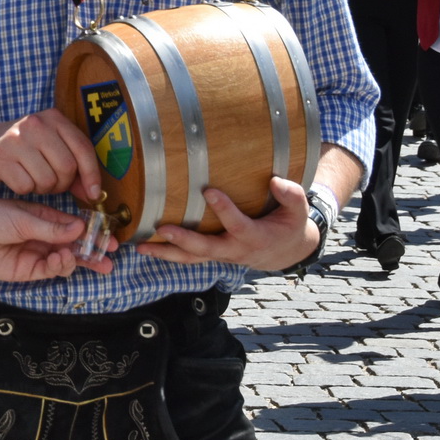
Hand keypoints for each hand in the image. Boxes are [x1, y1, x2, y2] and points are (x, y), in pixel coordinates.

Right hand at [0, 109, 102, 200]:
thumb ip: (73, 168)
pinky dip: (25, 190)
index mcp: (53, 117)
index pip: (83, 148)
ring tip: (34, 179)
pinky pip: (25, 186)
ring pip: (47, 180)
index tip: (94, 194)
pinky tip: (18, 179)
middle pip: (67, 167)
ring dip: (43, 189)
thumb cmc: (21, 148)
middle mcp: (35, 124)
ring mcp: (16, 139)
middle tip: (51, 184)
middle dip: (62, 184)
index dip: (92, 175)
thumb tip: (93, 194)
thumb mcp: (49, 147)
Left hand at [0, 199, 110, 281]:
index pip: (73, 225)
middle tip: (108, 256)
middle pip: (74, 246)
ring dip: (76, 260)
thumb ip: (52, 227)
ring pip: (65, 260)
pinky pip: (50, 271)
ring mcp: (36, 254)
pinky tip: (60, 259)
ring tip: (78, 256)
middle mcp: (43, 236)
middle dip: (91, 252)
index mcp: (44, 218)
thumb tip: (80, 228)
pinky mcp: (28, 271)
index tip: (109, 237)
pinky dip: (59, 267)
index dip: (91, 232)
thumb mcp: (23, 218)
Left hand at [133, 177, 317, 271]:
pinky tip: (145, 245)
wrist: (286, 251)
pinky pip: (188, 257)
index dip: (224, 210)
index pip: (238, 225)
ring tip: (141, 246)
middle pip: (206, 249)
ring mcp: (221, 254)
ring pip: (192, 258)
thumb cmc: (289, 224)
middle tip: (163, 229)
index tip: (209, 190)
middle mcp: (235, 249)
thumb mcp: (298, 210)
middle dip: (184, 240)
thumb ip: (290, 195)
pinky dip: (167, 253)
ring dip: (166, 253)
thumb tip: (275, 181)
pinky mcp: (212, 254)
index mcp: (255, 237)